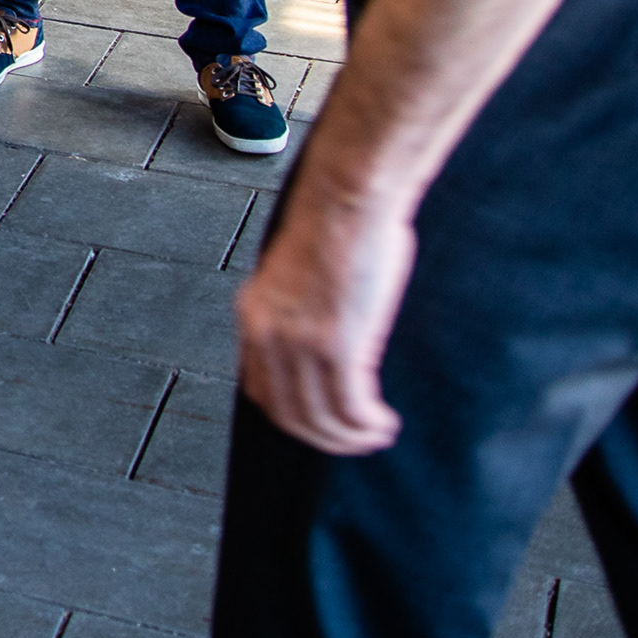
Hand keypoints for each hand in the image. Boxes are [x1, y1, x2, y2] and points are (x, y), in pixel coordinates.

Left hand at [235, 186, 416, 454]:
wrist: (348, 198)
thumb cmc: (336, 226)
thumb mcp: (298, 276)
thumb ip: (298, 313)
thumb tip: (320, 345)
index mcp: (254, 315)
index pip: (259, 389)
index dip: (292, 415)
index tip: (319, 421)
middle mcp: (267, 335)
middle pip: (289, 414)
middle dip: (325, 437)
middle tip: (355, 439)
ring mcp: (300, 344)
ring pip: (321, 419)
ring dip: (351, 437)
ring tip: (375, 434)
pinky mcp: (337, 346)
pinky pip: (350, 409)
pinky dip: (368, 426)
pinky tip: (384, 423)